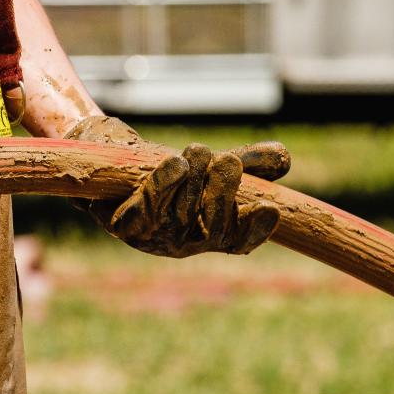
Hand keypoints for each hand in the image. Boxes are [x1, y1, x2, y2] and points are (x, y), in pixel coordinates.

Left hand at [67, 116, 290, 257]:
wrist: (109, 156)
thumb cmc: (164, 168)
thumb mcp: (210, 162)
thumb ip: (247, 162)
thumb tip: (284, 157)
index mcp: (207, 233)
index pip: (238, 242)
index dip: (256, 231)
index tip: (270, 209)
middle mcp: (181, 243)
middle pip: (211, 229)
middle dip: (223, 192)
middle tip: (228, 161)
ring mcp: (151, 238)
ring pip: (180, 216)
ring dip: (194, 181)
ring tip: (200, 150)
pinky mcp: (122, 224)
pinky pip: (146, 210)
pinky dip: (163, 185)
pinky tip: (177, 163)